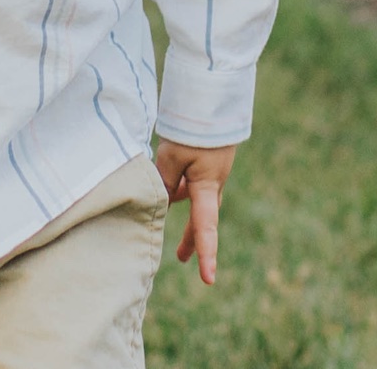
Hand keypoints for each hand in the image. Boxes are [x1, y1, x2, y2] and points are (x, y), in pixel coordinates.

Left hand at [153, 140, 234, 285]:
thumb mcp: (171, 157)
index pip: (206, 226)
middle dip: (191, 238)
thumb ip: (165, 181)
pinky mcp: (207, 159)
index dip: (206, 253)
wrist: (212, 96)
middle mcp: (214, 182)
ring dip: (181, 207)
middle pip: (202, 217)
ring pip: (196, 198)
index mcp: (209, 185)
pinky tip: (168, 181)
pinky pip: (192, 180)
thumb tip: (162, 200)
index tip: (209, 279)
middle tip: (180, 259)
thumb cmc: (192, 127)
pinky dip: (180, 186)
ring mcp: (212, 170)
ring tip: (162, 211)